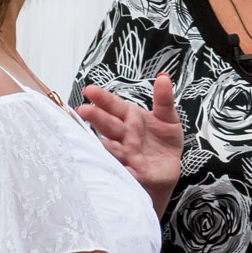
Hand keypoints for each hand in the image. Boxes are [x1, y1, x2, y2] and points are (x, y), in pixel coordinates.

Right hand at [76, 74, 182, 215]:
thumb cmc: (162, 141)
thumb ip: (163, 99)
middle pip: (109, 125)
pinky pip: (123, 172)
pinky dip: (116, 170)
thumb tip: (164, 78)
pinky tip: (111, 167)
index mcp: (130, 118)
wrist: (168, 169)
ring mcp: (126, 155)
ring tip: (91, 140)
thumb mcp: (167, 117)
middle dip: (97, 117)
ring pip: (110, 148)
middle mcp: (124, 136)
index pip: (114, 105)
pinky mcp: (133, 173)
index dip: (102, 98)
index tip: (89, 90)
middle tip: (83, 110)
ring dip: (101, 144)